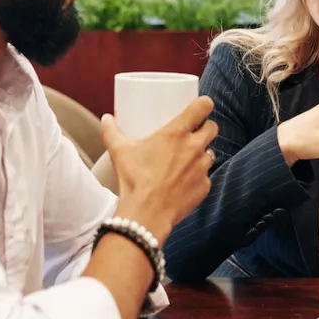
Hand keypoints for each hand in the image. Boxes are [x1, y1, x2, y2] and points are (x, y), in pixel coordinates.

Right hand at [101, 96, 218, 242]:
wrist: (146, 214)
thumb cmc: (134, 179)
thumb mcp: (119, 151)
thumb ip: (111, 132)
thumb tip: (106, 118)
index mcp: (177, 133)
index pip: (203, 107)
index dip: (204, 104)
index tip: (200, 106)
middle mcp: (194, 148)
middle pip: (212, 128)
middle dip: (205, 127)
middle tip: (193, 132)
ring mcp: (202, 168)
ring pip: (211, 153)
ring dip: (202, 152)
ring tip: (188, 156)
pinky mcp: (204, 187)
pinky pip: (206, 177)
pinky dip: (198, 176)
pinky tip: (186, 180)